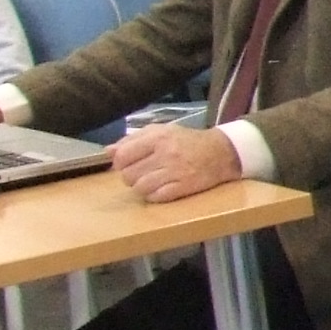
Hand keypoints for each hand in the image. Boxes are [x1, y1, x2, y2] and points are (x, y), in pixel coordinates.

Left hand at [112, 123, 242, 203]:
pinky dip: (154, 196)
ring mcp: (175, 172)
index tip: (128, 164)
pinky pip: (156, 198)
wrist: (222, 153)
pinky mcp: (184, 187)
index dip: (120, 163)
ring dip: (142, 188)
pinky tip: (161, 189)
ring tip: (152, 182)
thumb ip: (133, 139)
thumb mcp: (161, 131)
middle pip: (128, 175)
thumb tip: (108, 151)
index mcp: (157, 137)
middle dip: (131, 177)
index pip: (122, 156)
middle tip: (142, 173)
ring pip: (140, 188)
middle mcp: (166, 154)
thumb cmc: (187, 141)